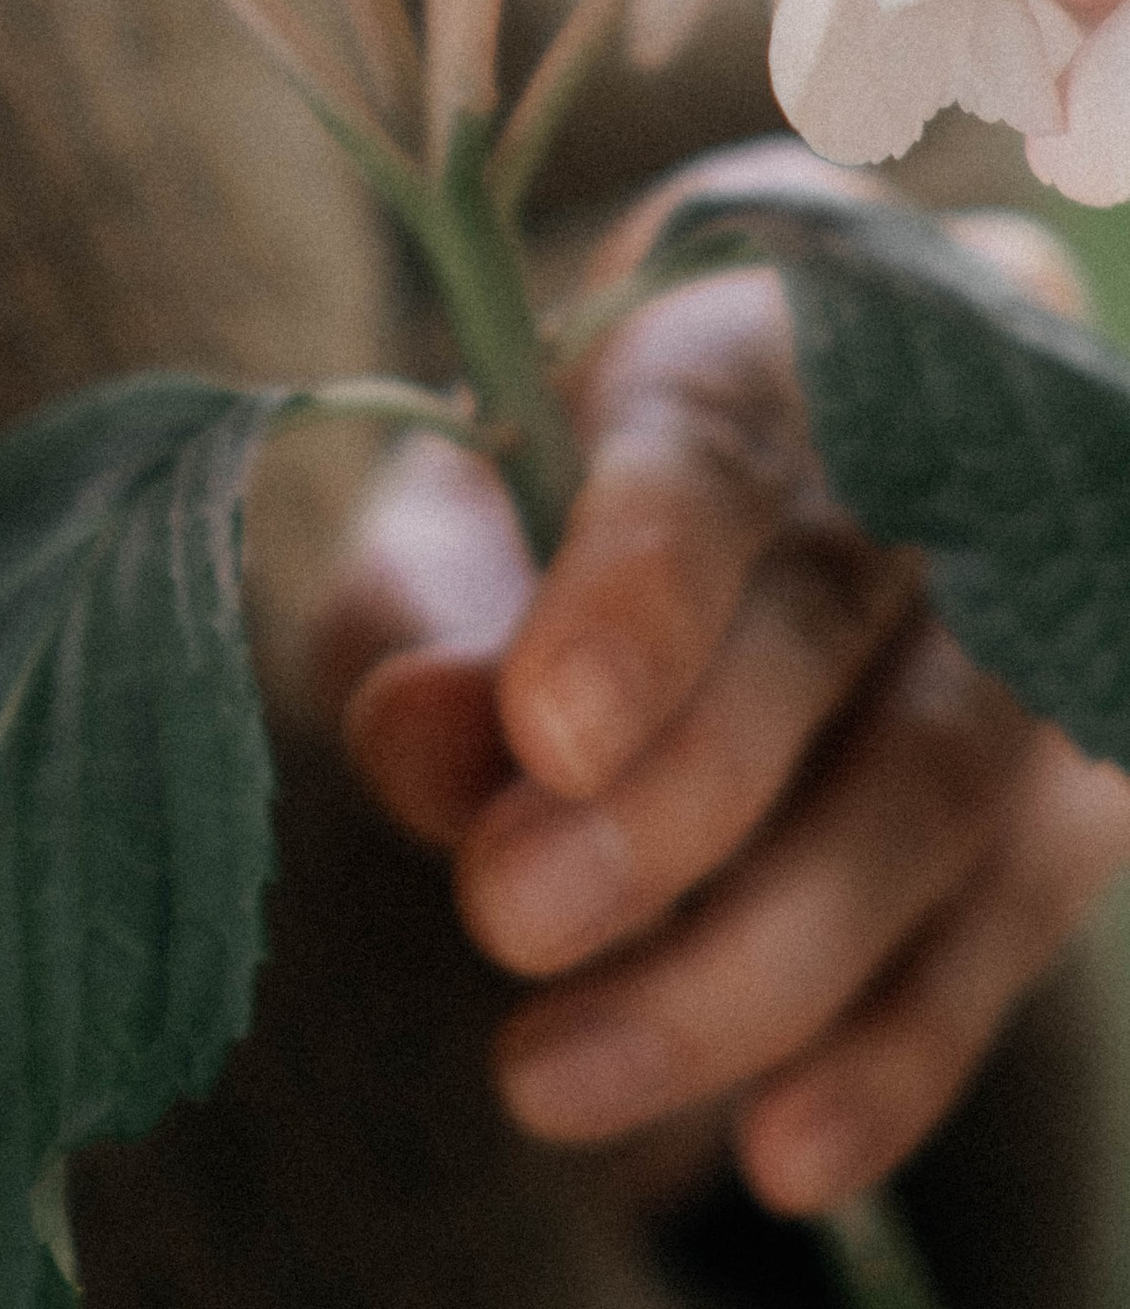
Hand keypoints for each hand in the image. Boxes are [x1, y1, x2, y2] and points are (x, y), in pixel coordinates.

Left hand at [310, 144, 1129, 1219]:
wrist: (777, 466)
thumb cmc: (584, 487)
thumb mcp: (464, 512)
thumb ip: (424, 609)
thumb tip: (412, 739)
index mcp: (751, 329)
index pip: (708, 447)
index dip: (635, 590)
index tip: (543, 728)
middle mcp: (925, 443)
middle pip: (823, 626)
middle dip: (665, 808)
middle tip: (504, 922)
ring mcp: (1035, 602)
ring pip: (932, 788)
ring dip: (751, 965)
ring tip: (558, 1074)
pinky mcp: (1090, 761)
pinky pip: (1013, 915)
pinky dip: (896, 1044)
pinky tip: (780, 1145)